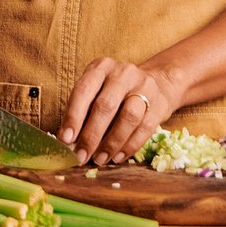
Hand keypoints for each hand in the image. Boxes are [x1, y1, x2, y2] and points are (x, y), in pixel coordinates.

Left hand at [58, 57, 184, 164]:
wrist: (156, 83)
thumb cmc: (115, 91)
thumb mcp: (96, 90)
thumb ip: (82, 110)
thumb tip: (68, 141)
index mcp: (101, 67)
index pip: (83, 91)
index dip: (73, 116)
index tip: (65, 139)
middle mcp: (123, 73)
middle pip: (106, 105)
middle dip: (91, 135)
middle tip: (81, 155)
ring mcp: (144, 87)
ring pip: (128, 117)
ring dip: (111, 143)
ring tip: (99, 159)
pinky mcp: (159, 104)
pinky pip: (145, 129)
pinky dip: (129, 146)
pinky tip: (117, 157)